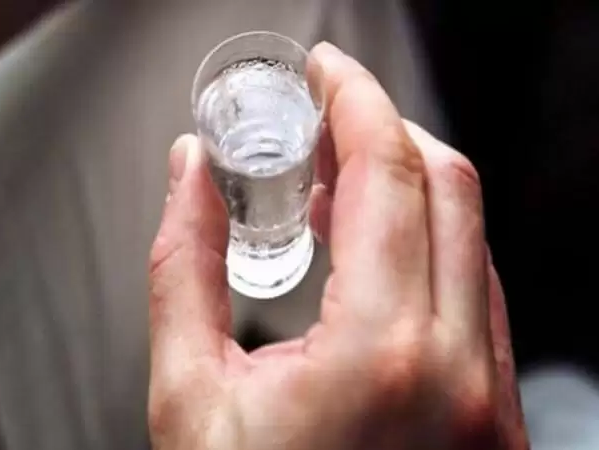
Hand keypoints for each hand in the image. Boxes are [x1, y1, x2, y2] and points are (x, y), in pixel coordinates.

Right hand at [148, 42, 528, 449]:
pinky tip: (378, 248)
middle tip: (329, 113)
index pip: (388, 175)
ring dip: (411, 186)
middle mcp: (460, 371)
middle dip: (385, 128)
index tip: (326, 69)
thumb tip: (190, 172)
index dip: (355, 100)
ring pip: (474, 236)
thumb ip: (185, 266)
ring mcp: (491, 396)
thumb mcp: (190, 399)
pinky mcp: (495, 417)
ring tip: (340, 177)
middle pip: (447, 186)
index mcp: (383, 356)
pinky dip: (433, 245)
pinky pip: (481, 293)